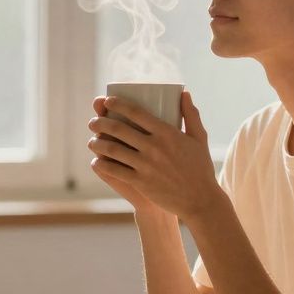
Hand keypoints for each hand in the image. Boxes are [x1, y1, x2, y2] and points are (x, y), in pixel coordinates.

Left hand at [87, 91, 223, 221]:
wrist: (199, 200)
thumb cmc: (200, 168)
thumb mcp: (199, 138)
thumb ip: (191, 115)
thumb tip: (184, 93)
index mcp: (166, 132)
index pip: (136, 112)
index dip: (117, 104)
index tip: (107, 101)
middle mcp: (154, 146)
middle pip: (118, 129)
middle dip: (101, 123)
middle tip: (94, 122)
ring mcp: (146, 165)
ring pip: (112, 149)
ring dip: (97, 143)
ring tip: (93, 141)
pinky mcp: (140, 182)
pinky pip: (114, 170)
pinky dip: (102, 164)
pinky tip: (96, 161)